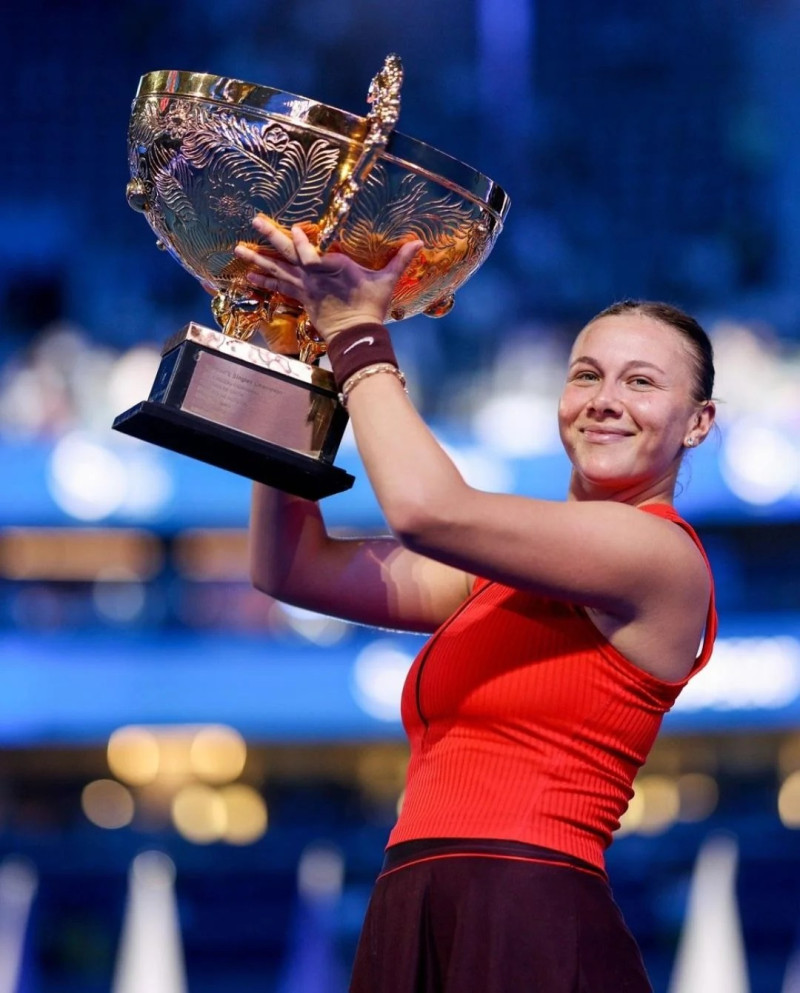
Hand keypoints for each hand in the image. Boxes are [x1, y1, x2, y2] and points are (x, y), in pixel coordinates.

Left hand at [234, 215, 422, 340]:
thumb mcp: (386, 281)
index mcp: (332, 267)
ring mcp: (304, 288)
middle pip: (288, 253)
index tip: (296, 230)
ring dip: (257, 259)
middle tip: (253, 221)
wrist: (357, 336)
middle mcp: (313, 276)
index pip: (311, 252)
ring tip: (238, 249)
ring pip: (277, 270)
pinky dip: (263, 282)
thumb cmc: (371, 307)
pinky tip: (247, 276)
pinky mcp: (301, 299)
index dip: (302, 241)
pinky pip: (279, 288)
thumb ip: (400, 259)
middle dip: (270, 236)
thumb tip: (421, 243)